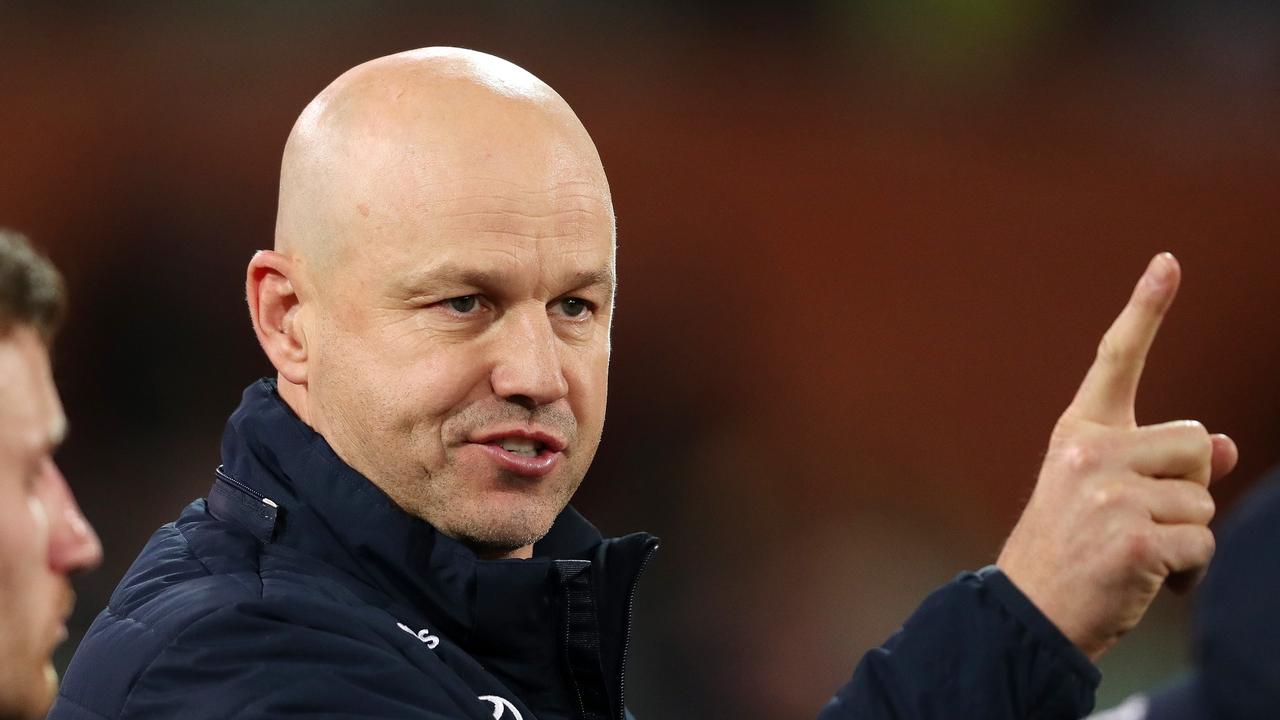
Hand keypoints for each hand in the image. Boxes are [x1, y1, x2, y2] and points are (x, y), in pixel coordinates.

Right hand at [996, 253, 1237, 661]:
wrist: (1029, 612)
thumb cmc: (1070, 550)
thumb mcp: (1102, 495)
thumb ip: (1157, 463)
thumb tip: (1223, 446)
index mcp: (1077, 434)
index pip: (1115, 361)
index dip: (1145, 310)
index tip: (1169, 262)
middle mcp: (1089, 453)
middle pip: (1191, 442)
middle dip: (1185, 485)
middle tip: (1136, 522)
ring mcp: (1110, 495)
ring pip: (1203, 496)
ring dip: (1187, 533)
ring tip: (1135, 553)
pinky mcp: (1134, 538)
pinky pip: (1202, 542)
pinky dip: (1187, 570)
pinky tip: (1144, 578)